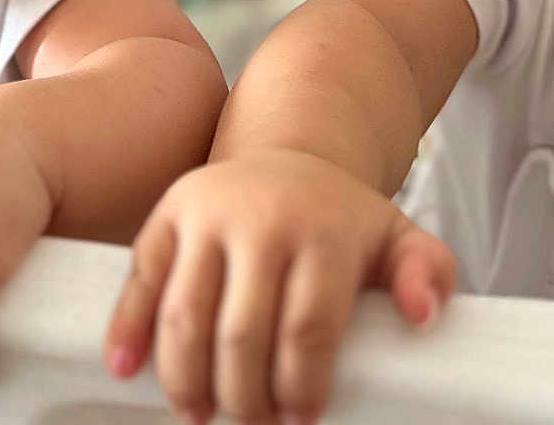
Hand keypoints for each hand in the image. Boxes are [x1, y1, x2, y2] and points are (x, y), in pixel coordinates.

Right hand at [104, 149, 456, 423]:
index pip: (308, 326)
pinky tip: (125, 369)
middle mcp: (261, 216)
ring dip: (187, 379)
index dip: (301, 385)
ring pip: (186, 313)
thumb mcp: (398, 235)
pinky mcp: (167, 215)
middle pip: (242, 331)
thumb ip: (428, 271)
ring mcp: (208, 213)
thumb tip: (423, 314)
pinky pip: (141, 277)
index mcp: (322, 228)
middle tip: (254, 423)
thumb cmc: (340, 217)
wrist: (290, 155)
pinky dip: (128, 327)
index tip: (300, 419)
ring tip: (200, 415)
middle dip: (245, 396)